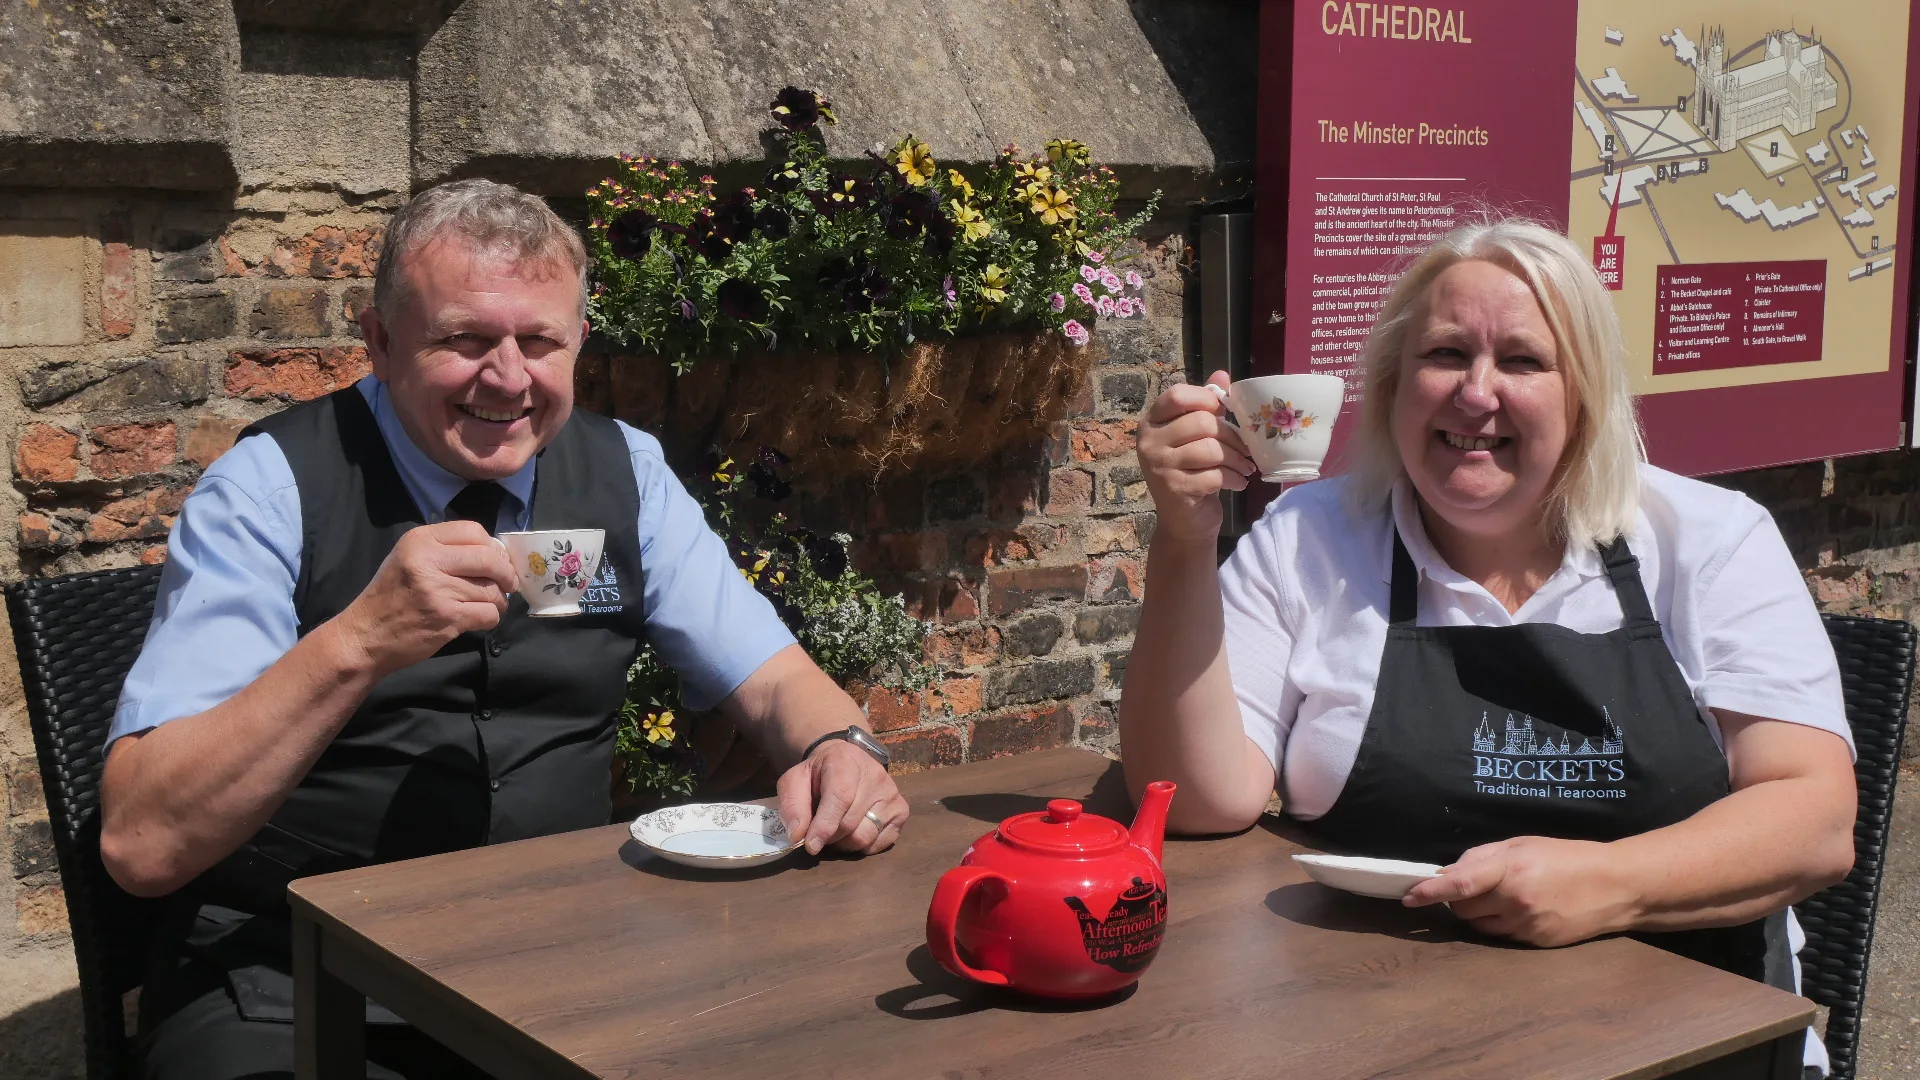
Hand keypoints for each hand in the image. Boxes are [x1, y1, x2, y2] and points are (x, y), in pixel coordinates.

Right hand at [333, 522, 517, 675]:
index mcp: (419, 540)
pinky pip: (489, 613)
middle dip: (505, 573)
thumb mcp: (408, 559)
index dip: (492, 547)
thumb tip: (496, 552)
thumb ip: (445, 550)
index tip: (495, 560)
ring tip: (486, 604)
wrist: (365, 636)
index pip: (473, 531)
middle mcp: (428, 560)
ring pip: (492, 590)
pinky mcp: (448, 617)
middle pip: (490, 559)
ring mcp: (439, 590)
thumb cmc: (390, 597)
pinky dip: (490, 618)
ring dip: (497, 600)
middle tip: (507, 584)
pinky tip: (476, 619)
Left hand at [777, 738, 907, 855]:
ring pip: (864, 837)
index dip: (825, 824)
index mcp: (845, 762)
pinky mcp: (901, 811)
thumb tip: (798, 836)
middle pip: (849, 823)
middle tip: (817, 832)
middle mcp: (875, 776)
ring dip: (843, 843)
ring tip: (835, 830)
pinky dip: (862, 846)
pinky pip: (879, 844)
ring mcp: (892, 794)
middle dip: (828, 836)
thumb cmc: (819, 774)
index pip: (840, 797)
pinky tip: (853, 831)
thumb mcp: (795, 780)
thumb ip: (792, 806)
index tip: (811, 846)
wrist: (847, 760)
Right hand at [1137, 370, 1255, 543]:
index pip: (1177, 395)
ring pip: (1211, 449)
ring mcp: (1159, 467)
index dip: (1206, 399)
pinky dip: (1234, 479)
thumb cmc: (1191, 473)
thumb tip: (1222, 374)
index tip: (1222, 413)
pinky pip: (1215, 475)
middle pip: (1202, 422)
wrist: (1183, 522)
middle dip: (1232, 436)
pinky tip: (1238, 483)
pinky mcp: (1174, 489)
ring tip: (1244, 467)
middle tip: (1245, 450)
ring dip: (1236, 459)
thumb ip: (1205, 406)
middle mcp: (1149, 442)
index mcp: (1152, 423)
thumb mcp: (1196, 437)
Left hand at [1401, 836, 1637, 947]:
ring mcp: (1525, 925)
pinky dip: (1498, 923)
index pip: (1459, 884)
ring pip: (1478, 925)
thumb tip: (1448, 872)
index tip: (1408, 897)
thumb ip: (1483, 857)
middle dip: (1458, 898)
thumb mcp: (1523, 844)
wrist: (1615, 886)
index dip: (1430, 892)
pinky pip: (1500, 935)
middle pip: (1462, 908)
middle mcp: (1515, 900)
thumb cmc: (1567, 857)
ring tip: (1502, 896)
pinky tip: (1520, 909)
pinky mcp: (1535, 942)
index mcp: (1511, 869)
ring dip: (1477, 912)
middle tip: (1476, 885)